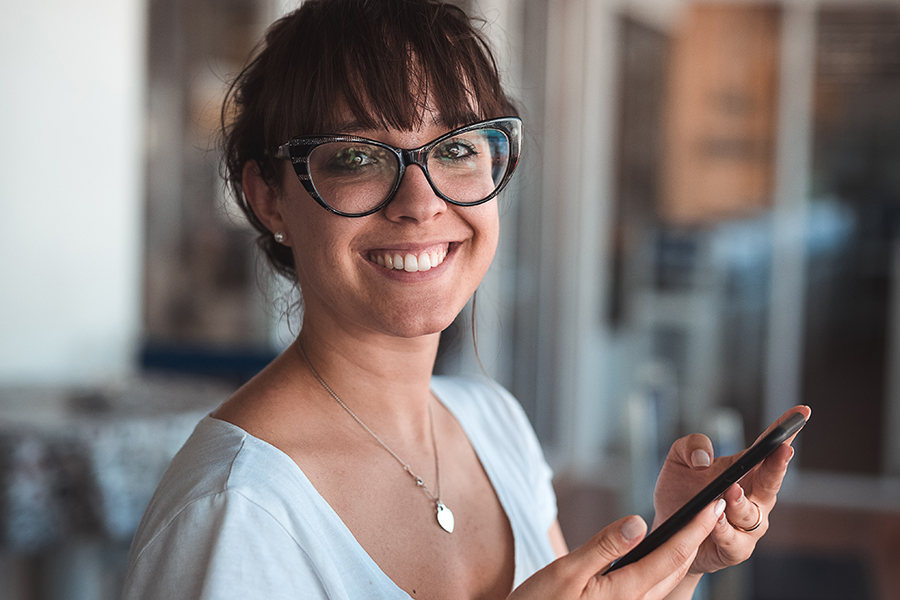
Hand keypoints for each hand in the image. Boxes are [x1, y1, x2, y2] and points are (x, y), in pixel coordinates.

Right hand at [508, 500, 724, 599]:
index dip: (694, 528)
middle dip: (697, 538)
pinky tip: (659, 555)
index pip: (671, 555)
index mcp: (624, 592)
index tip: (712, 506)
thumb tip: (639, 522)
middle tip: (711, 509)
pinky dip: (665, 567)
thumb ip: (604, 546)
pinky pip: (652, 589)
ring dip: (684, 553)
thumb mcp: (565, 570)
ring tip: (693, 528)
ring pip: (668, 581)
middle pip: (677, 569)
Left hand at [652, 406, 811, 574]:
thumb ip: (690, 446)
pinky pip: (735, 540)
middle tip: (783, 448)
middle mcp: (753, 496)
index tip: (802, 411)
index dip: (786, 429)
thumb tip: (704, 458)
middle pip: (772, 479)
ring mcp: (748, 524)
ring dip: (742, 502)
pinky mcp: (735, 547)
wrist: (668, 532)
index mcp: (745, 470)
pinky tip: (715, 520)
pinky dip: (724, 529)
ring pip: (753, 513)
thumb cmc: (679, 493)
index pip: (768, 447)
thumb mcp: (678, 460)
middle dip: (779, 464)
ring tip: (730, 491)